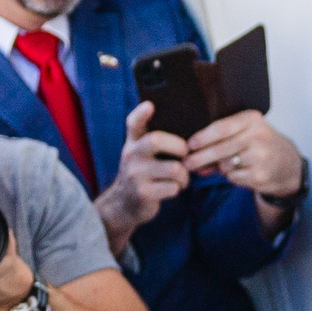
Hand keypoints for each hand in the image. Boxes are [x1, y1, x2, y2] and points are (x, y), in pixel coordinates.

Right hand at [93, 100, 188, 249]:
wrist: (123, 205)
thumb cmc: (142, 173)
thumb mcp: (140, 153)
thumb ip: (153, 139)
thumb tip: (187, 127)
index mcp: (133, 142)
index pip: (133, 123)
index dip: (141, 113)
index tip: (150, 105)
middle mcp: (131, 155)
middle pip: (156, 140)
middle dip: (179, 146)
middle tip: (185, 153)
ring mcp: (136, 174)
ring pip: (174, 168)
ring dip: (184, 175)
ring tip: (182, 178)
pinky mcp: (143, 193)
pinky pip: (172, 187)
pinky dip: (178, 188)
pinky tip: (173, 189)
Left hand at [185, 110, 303, 196]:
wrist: (288, 163)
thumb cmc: (260, 144)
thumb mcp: (248, 130)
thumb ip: (224, 136)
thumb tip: (192, 152)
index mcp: (252, 120)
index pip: (222, 127)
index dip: (203, 137)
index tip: (189, 144)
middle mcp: (258, 136)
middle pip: (220, 148)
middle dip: (200, 157)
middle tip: (187, 163)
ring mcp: (260, 157)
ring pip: (224, 165)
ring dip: (220, 167)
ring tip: (226, 164)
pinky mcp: (259, 175)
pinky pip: (232, 177)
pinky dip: (231, 176)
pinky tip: (240, 172)